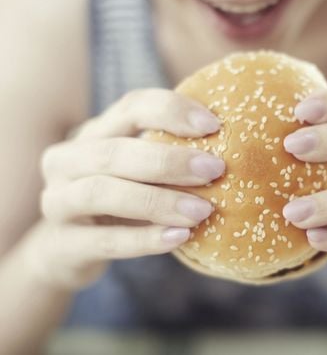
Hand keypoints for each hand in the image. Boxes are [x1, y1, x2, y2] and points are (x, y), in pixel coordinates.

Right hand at [32, 89, 224, 288]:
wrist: (67, 251)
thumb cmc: (119, 202)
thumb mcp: (137, 173)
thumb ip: (168, 156)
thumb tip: (236, 146)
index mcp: (94, 133)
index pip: (131, 107)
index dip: (171, 110)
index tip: (214, 124)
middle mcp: (67, 161)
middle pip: (114, 152)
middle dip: (168, 161)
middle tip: (215, 170)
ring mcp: (57, 202)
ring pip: (102, 193)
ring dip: (157, 200)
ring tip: (202, 211)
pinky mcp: (63, 244)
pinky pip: (104, 241)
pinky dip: (144, 239)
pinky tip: (180, 237)